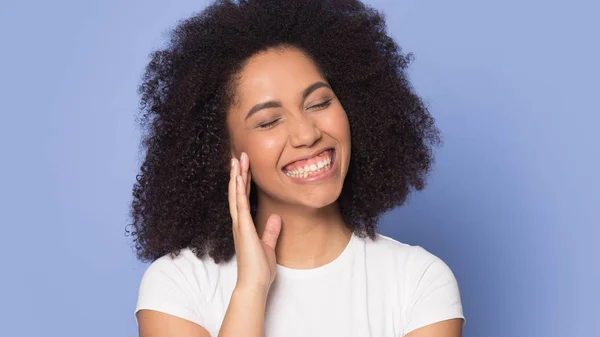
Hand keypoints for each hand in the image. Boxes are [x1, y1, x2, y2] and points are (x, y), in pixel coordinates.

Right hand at [229, 152, 281, 293]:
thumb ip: (270, 231)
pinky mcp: (243, 228)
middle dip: (238, 173)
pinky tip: (238, 177)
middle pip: (236, 192)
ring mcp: (240, 224)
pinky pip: (240, 204)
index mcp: (244, 225)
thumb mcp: (268, 246)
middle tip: (239, 155)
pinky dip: (238, 190)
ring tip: (237, 159)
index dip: (244, 182)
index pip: (244, 198)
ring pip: (235, 194)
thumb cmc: (259, 269)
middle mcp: (239, 222)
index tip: (245, 167)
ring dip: (236, 176)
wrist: (254, 283)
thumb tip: (276, 218)